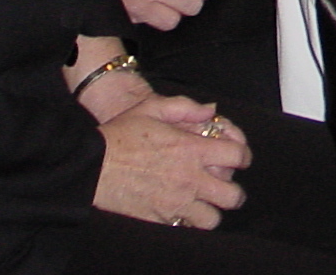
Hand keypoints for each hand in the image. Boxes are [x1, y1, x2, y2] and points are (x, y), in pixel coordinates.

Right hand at [95, 95, 249, 227]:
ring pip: (212, 219)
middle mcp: (189, 179)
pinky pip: (185, 228)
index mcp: (191, 149)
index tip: (239, 157)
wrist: (91, 165)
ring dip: (212, 211)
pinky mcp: (159, 220)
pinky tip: (182, 212)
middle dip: (234, 192)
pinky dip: (188, 223)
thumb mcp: (152, 107)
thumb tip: (210, 109)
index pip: (237, 156)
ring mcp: (175, 203)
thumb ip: (185, 107)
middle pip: (232, 196)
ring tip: (204, 204)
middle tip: (226, 188)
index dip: (243, 156)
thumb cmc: (121, 133)